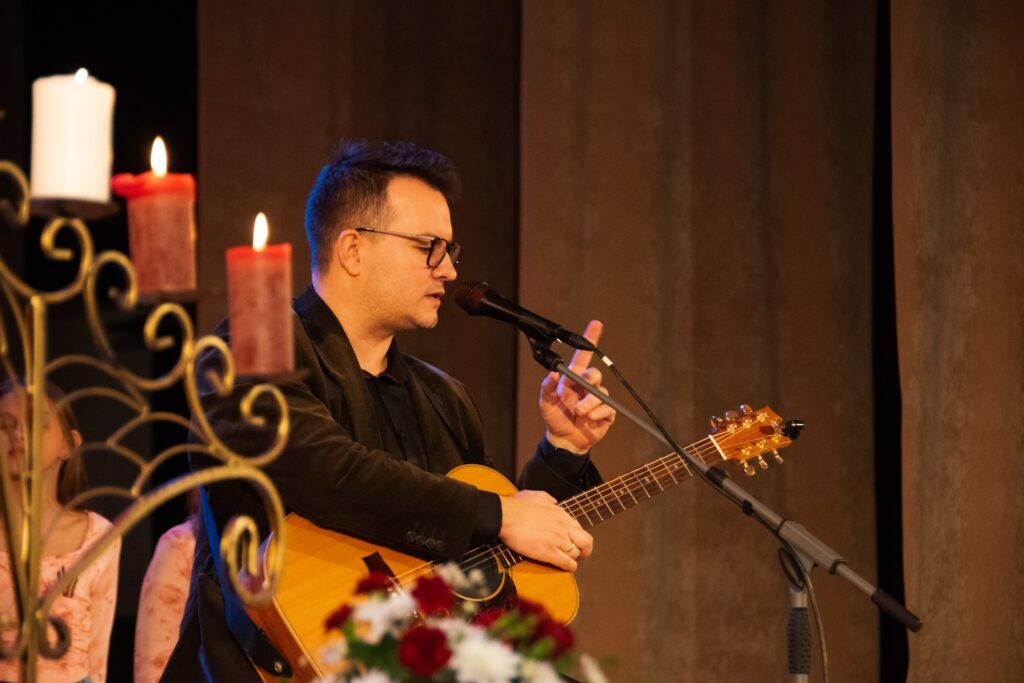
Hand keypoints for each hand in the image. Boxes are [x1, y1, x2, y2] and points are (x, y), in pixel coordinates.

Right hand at [498, 490, 593, 570]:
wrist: (508, 517)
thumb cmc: (518, 506)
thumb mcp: (537, 495)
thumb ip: (549, 499)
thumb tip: (555, 502)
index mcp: (562, 514)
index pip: (579, 527)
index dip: (577, 536)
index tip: (573, 540)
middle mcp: (564, 528)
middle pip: (586, 541)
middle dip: (586, 549)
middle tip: (580, 554)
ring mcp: (559, 541)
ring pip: (577, 554)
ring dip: (574, 559)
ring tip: (569, 561)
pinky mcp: (550, 553)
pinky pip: (568, 563)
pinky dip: (570, 567)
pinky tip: (566, 567)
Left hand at [539, 320, 615, 453]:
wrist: (565, 440)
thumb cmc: (555, 418)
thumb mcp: (546, 403)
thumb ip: (547, 387)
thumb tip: (553, 373)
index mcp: (573, 379)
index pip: (583, 356)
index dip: (590, 339)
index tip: (596, 323)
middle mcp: (586, 386)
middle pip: (595, 373)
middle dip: (588, 381)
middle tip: (578, 395)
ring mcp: (597, 399)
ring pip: (600, 391)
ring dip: (589, 402)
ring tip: (579, 412)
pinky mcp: (606, 413)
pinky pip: (608, 407)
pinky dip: (598, 412)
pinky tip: (590, 419)